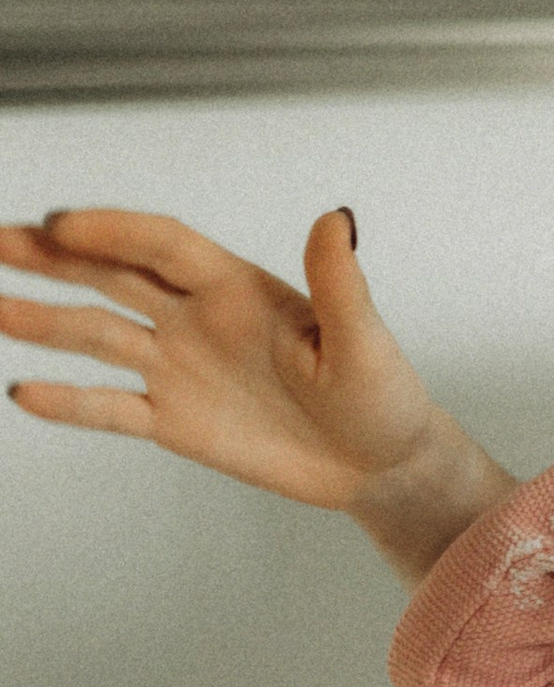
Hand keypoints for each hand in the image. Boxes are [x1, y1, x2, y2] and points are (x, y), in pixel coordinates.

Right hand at [0, 205, 512, 579]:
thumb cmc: (384, 398)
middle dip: (51, 257)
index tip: (59, 222)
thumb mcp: (365, 342)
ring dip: (41, 319)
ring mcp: (180, 367)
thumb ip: (341, 284)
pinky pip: (110, 407)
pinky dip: (69, 401)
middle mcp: (198, 318)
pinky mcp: (174, 420)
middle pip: (111, 275)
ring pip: (96, 334)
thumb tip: (337, 219)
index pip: (162, 246)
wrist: (381, 466)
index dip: (113, 231)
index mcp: (239, 287)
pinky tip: (25, 391)